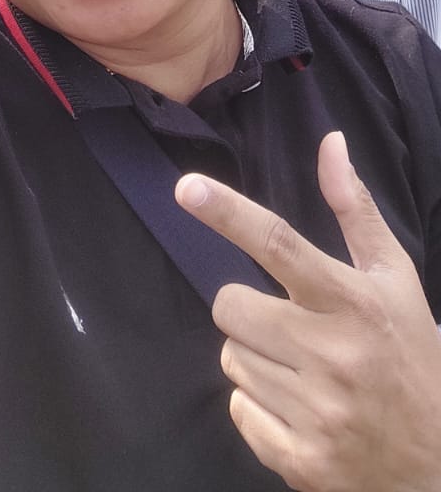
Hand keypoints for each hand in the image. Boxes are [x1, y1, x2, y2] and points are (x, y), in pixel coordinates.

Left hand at [176, 131, 440, 490]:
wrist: (438, 461)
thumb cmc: (411, 354)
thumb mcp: (393, 278)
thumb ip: (354, 209)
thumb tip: (331, 143)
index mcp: (355, 302)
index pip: (280, 244)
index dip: (228, 213)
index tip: (187, 188)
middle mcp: (334, 354)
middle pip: (230, 306)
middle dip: (246, 310)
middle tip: (287, 323)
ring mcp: (316, 411)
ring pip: (231, 359)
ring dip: (256, 358)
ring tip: (304, 369)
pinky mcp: (300, 460)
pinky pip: (238, 410)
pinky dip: (259, 408)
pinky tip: (301, 408)